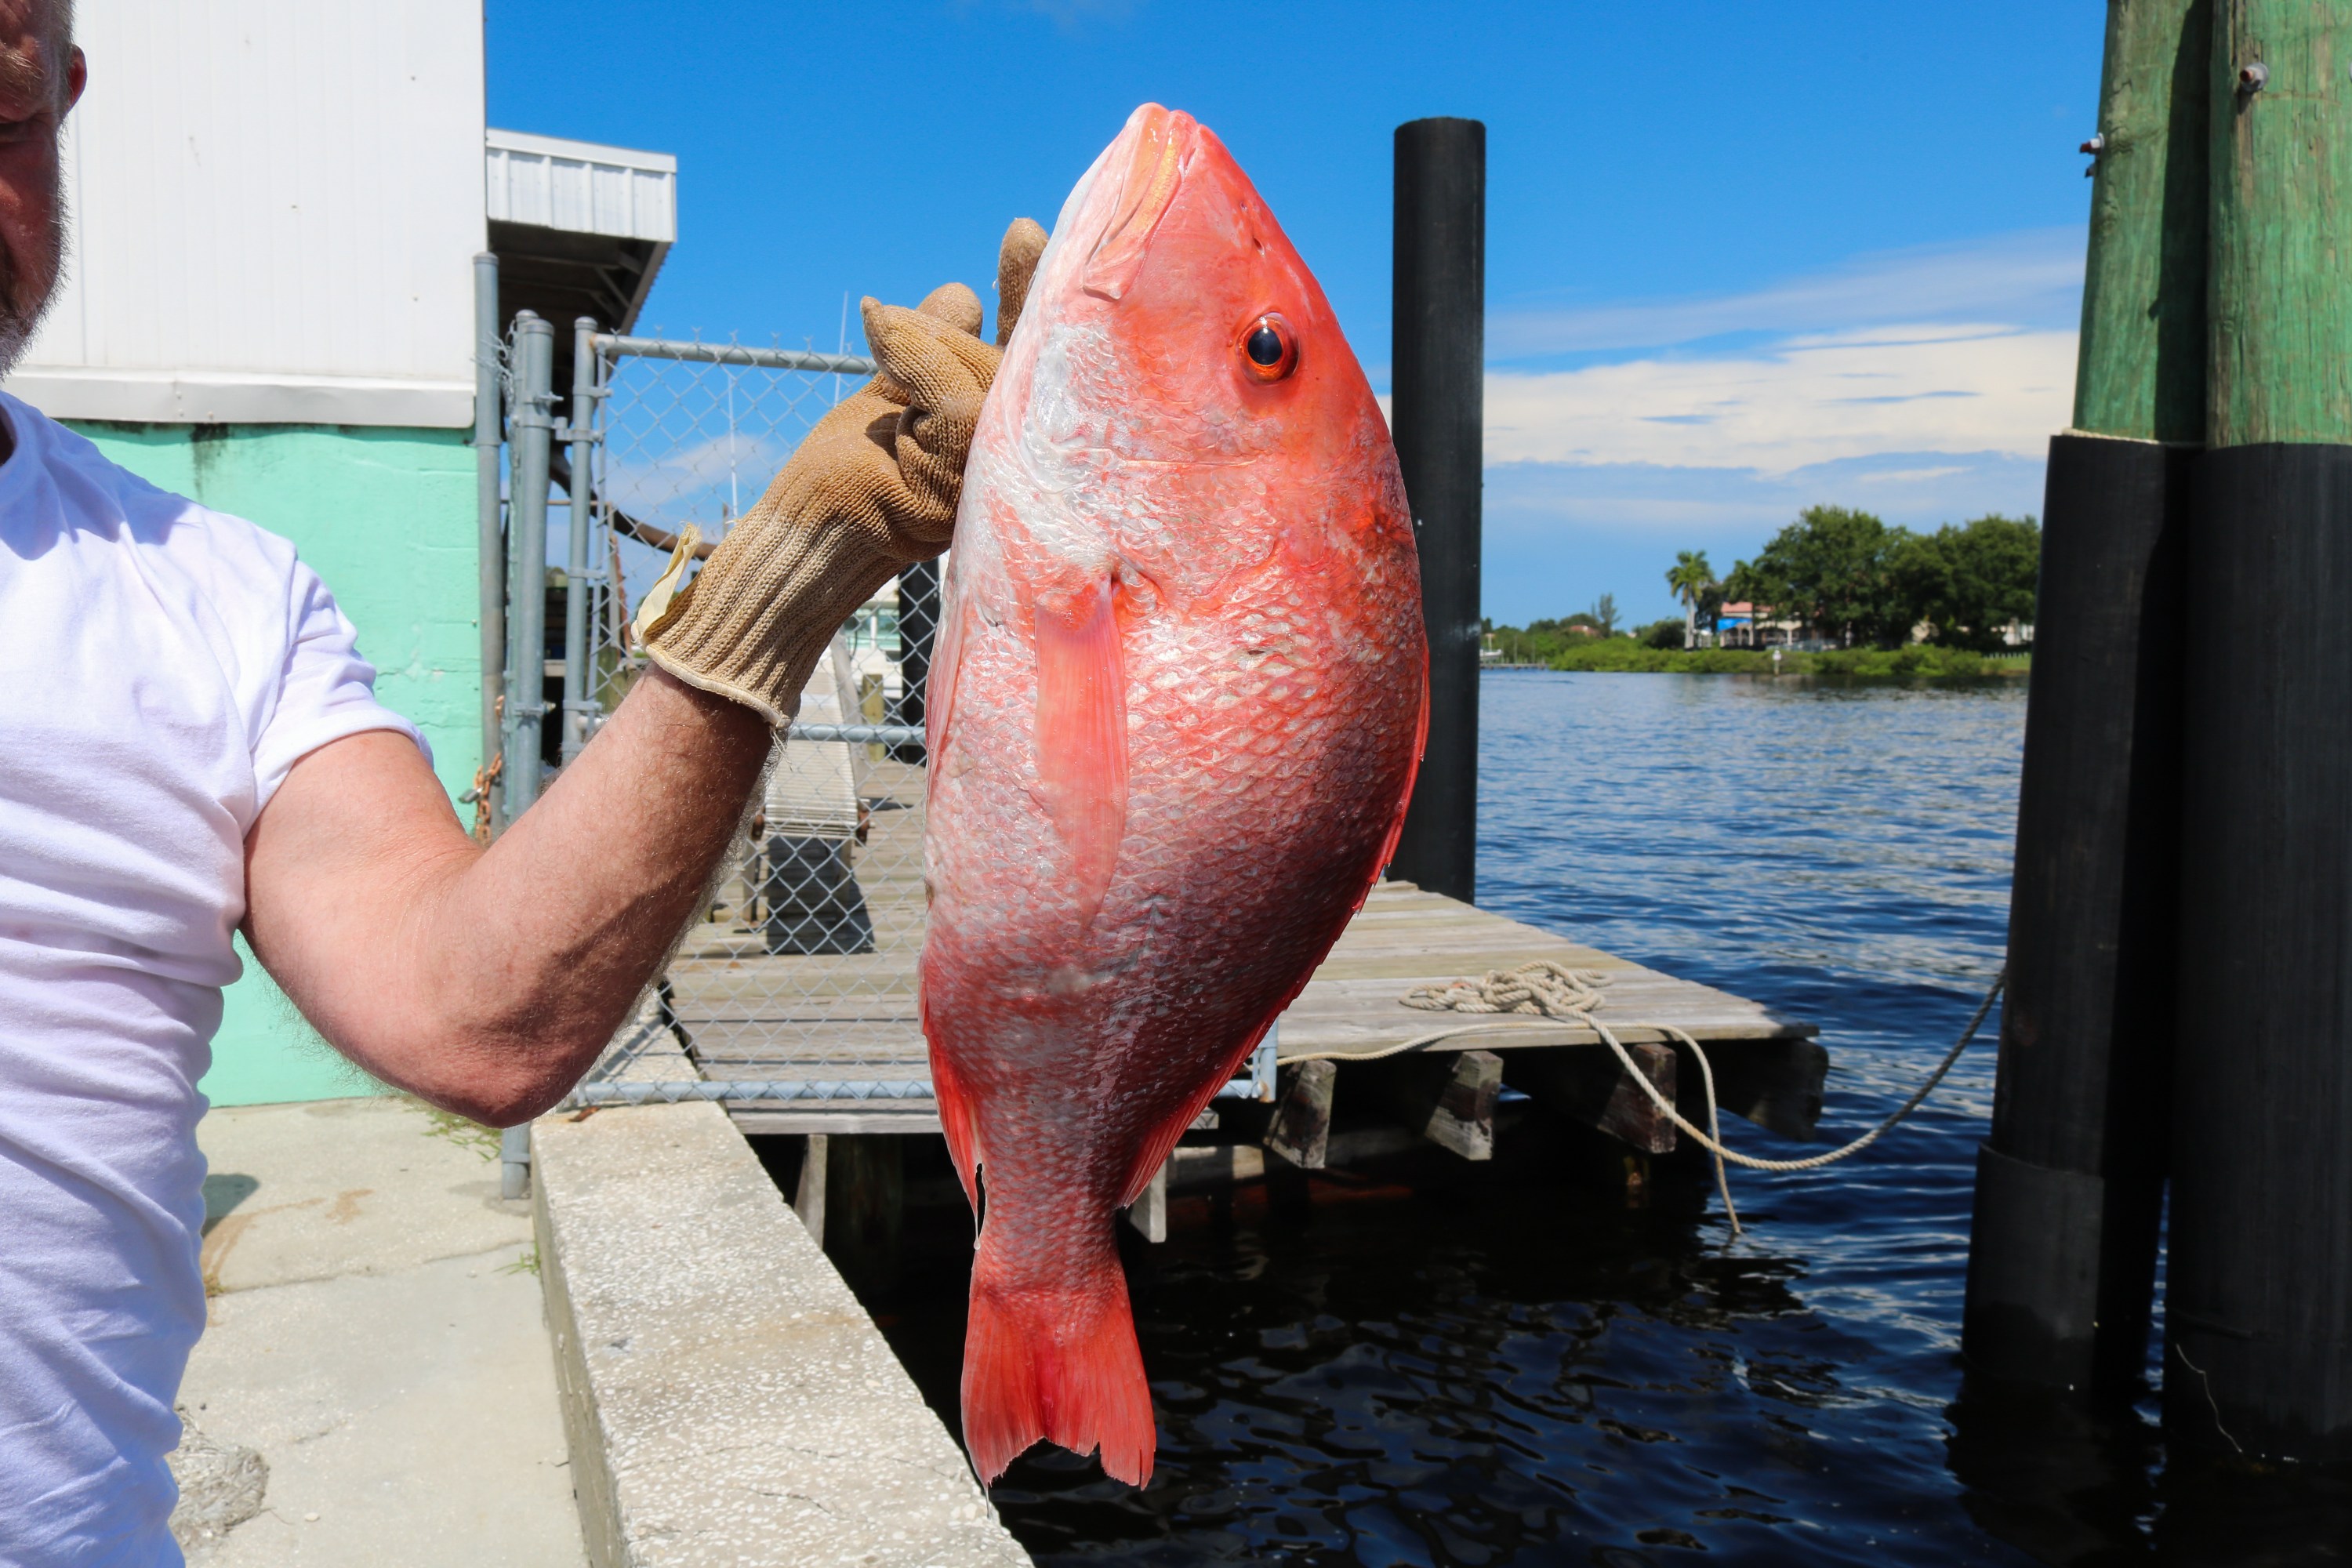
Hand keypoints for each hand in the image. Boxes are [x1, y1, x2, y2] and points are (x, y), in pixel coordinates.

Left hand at [639, 218, 1047, 725]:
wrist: (806, 535)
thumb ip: (936, 345)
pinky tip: (875, 332)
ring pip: (989, 373)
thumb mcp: (898, 384)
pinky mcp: (961, 482)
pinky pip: (956, 399)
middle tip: (891, 320)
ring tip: (879, 343)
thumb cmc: (847, 472)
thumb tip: (963, 293)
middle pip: (1020, 358)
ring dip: (926, 345)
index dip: (1032, 293)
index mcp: (1006, 435)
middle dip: (957, 324)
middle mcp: (1016, 461)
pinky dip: (914, 359)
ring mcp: (996, 476)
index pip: (1037, 355)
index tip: (1022, 231)